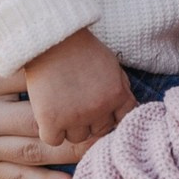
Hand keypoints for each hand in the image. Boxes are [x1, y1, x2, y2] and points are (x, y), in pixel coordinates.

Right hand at [23, 28, 136, 144]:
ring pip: (76, 138)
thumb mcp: (111, 64)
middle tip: (76, 104)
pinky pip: (53, 140)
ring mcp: (75, 117)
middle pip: (98, 132)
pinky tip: (48, 115)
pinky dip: (50, 131)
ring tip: (61, 105)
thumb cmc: (82, 48)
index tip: (99, 110)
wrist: (51, 38)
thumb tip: (131, 108)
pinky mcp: (51, 120)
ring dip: (69, 127)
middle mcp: (99, 109)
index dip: (110, 116)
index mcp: (117, 95)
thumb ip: (122, 87)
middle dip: (90, 122)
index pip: (121, 121)